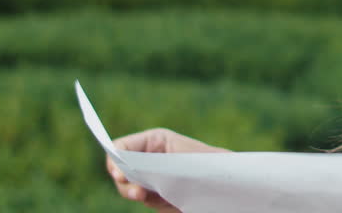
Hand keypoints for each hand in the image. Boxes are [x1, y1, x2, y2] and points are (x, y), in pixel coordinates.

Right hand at [106, 127, 225, 209]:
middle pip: (121, 170)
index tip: (119, 174)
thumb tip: (122, 171)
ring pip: (130, 187)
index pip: (121, 146)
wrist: (226, 184)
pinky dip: (153, 201)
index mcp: (153, 141)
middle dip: (126, 182)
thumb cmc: (207, 165)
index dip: (115, 160)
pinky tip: (167, 200)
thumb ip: (149, 166)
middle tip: (138, 193)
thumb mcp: (177, 162)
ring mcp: (151, 176)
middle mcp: (149, 157)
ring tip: (150, 196)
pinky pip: (146, 199)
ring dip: (138, 193)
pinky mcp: (158, 193)